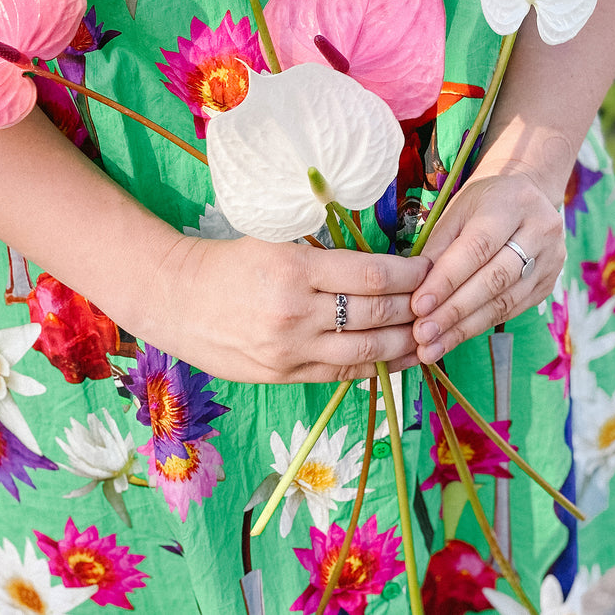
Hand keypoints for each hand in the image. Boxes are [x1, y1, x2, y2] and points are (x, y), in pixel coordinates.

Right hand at [141, 233, 429, 383]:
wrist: (175, 298)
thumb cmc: (227, 261)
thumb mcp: (273, 240)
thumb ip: (322, 251)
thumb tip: (378, 258)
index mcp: (295, 269)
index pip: (370, 274)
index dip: (408, 273)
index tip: (428, 267)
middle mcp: (296, 313)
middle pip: (376, 314)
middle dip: (415, 307)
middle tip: (439, 298)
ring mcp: (291, 350)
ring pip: (367, 352)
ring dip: (406, 343)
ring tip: (430, 333)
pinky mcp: (284, 375)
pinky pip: (343, 374)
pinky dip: (377, 367)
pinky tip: (399, 359)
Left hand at [410, 168, 564, 364]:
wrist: (526, 194)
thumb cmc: (482, 203)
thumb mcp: (455, 211)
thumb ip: (438, 247)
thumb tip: (414, 289)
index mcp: (512, 203)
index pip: (477, 248)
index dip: (447, 279)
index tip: (418, 306)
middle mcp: (540, 230)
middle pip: (494, 279)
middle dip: (454, 310)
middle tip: (423, 334)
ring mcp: (551, 259)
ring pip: (505, 301)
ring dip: (464, 327)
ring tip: (432, 346)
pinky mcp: (550, 283)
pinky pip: (512, 310)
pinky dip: (479, 325)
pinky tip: (453, 337)